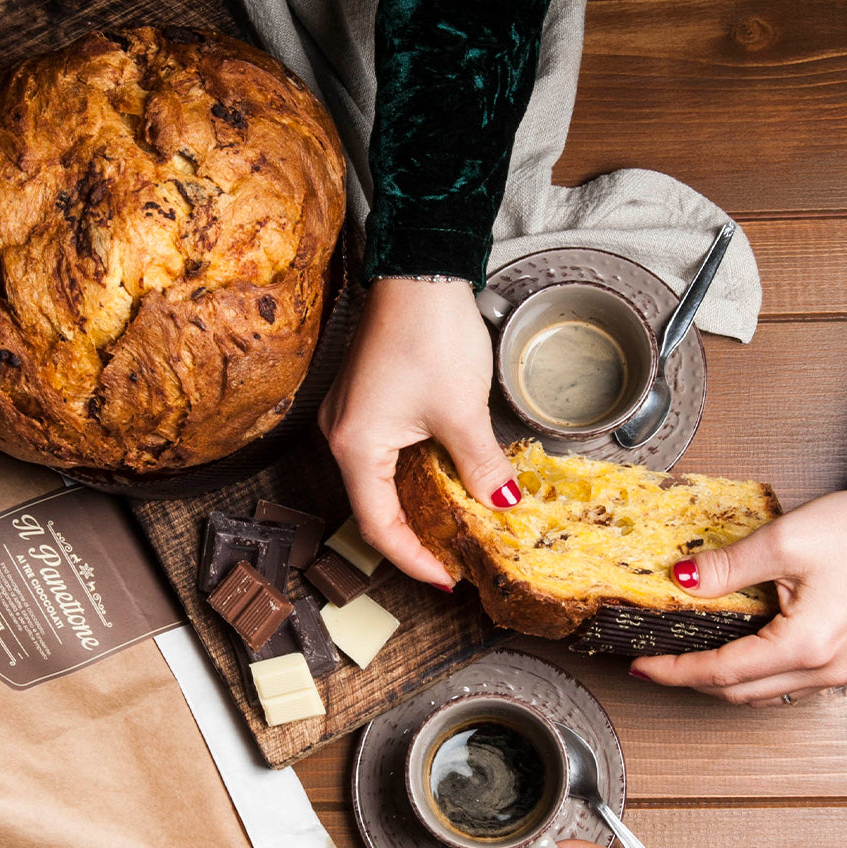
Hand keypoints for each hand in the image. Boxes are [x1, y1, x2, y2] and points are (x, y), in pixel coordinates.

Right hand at [317, 278, 519, 584]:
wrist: (419, 269)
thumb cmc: (429, 332)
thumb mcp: (462, 411)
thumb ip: (481, 465)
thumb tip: (503, 503)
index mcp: (356, 447)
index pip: (379, 525)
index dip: (412, 558)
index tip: (444, 578)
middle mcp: (342, 437)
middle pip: (376, 507)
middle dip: (416, 537)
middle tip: (452, 558)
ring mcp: (350, 418)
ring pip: (382, 481)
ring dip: (416, 506)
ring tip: (452, 526)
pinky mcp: (365, 401)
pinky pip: (385, 455)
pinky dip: (414, 476)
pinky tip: (444, 481)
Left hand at [631, 488, 846, 704]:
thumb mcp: (786, 540)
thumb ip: (727, 567)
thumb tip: (682, 581)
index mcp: (807, 644)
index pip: (720, 671)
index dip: (675, 670)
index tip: (642, 665)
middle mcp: (824, 667)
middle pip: (737, 692)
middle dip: (690, 681)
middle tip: (654, 663)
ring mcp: (837, 669)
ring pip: (761, 694)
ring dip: (719, 681)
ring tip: (684, 661)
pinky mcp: (843, 661)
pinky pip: (785, 684)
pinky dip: (750, 675)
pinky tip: (732, 655)